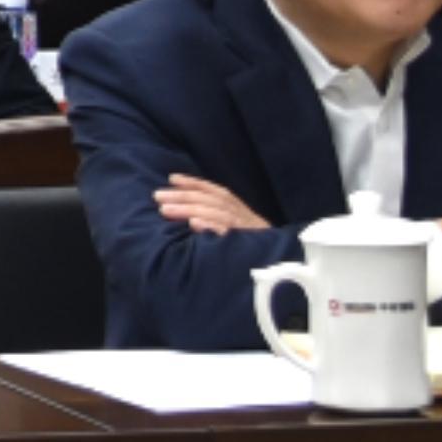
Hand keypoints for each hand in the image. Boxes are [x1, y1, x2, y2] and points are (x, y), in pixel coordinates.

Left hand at [153, 176, 270, 239]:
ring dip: (189, 210)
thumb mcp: (241, 226)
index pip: (214, 191)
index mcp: (239, 208)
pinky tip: (194, 224)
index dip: (194, 183)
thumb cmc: (255, 245)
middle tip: (157, 196)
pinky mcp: (246, 246)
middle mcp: (241, 215)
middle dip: (182, 196)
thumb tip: (192, 214)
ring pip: (214, 214)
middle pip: (209, 201)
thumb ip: (221, 216)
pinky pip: (227, 234)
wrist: (284, 262)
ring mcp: (244, 229)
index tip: (172, 178)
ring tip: (165, 210)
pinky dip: (211, 227)